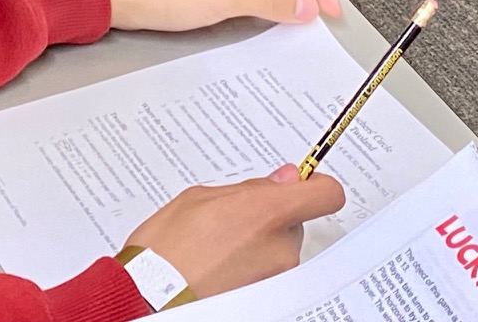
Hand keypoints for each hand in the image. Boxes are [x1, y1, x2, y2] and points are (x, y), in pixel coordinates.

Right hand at [126, 166, 345, 298]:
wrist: (151, 297)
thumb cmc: (167, 250)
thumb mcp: (200, 198)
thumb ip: (249, 188)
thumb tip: (281, 180)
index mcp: (265, 213)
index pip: (326, 195)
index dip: (316, 185)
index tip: (301, 182)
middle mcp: (280, 247)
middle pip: (297, 220)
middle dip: (271, 214)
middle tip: (234, 216)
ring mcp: (276, 276)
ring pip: (280, 245)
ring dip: (260, 240)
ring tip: (219, 244)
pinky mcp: (268, 295)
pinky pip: (270, 268)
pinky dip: (252, 262)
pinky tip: (221, 263)